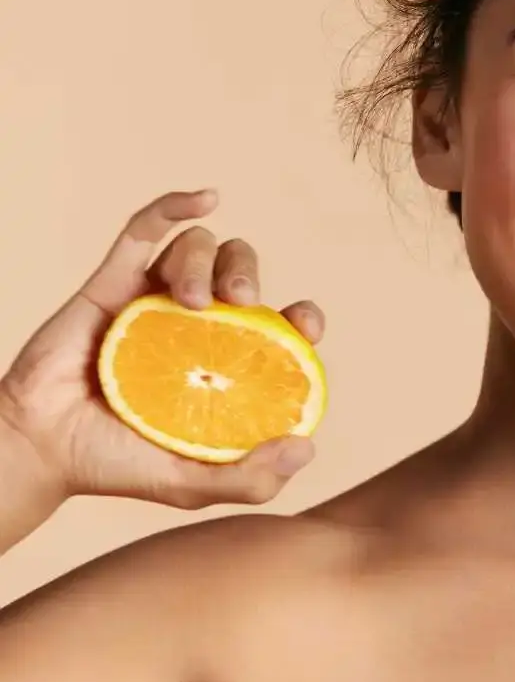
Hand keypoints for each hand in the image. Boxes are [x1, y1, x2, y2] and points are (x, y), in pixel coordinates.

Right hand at [0, 190, 321, 509]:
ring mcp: (155, 297)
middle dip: (251, 274)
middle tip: (245, 303)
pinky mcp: (112, 280)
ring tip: (192, 301)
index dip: (303, 317)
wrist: (41, 450)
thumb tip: (307, 446)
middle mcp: (197, 322)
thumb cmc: (119, 464)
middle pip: (241, 270)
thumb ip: (252, 477)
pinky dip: (176, 206)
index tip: (306, 326)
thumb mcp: (194, 483)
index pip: (280, 323)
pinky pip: (145, 229)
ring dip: (205, 261)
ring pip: (199, 247)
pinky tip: (204, 198)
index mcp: (226, 359)